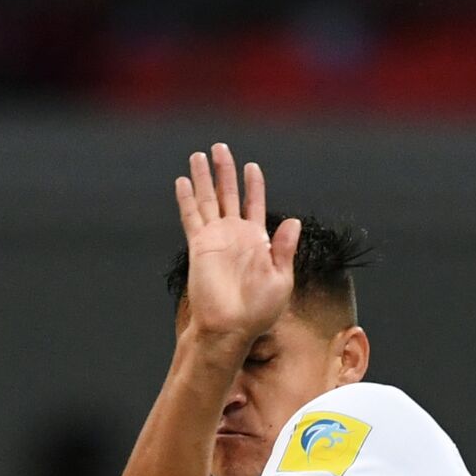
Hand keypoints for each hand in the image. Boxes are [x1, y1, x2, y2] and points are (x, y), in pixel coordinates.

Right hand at [176, 143, 300, 340]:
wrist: (230, 327)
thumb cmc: (258, 310)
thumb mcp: (281, 279)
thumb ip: (283, 249)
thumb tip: (293, 221)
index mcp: (257, 240)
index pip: (254, 204)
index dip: (253, 185)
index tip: (252, 167)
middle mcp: (234, 235)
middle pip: (228, 194)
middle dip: (224, 171)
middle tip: (220, 148)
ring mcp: (215, 238)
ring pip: (208, 199)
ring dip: (204, 177)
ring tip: (199, 155)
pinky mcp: (199, 245)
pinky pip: (192, 216)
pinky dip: (187, 198)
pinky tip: (183, 181)